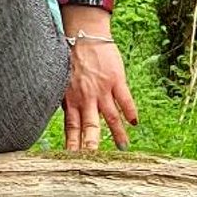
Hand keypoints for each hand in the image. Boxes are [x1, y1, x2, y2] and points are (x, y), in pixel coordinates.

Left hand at [62, 36, 137, 152]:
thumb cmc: (70, 57)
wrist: (83, 35)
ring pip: (111, 117)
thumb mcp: (61, 81)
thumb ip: (66, 99)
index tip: (74, 160)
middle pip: (90, 127)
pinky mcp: (116, 79)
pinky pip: (125, 99)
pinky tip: (135, 123)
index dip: (73, 145)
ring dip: (117, 134)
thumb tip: (66, 116)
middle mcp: (86, 98)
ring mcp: (102, 89)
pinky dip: (130, 112)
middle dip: (92, 145)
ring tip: (123, 148)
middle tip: (95, 161)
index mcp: (71, 100)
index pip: (71, 129)